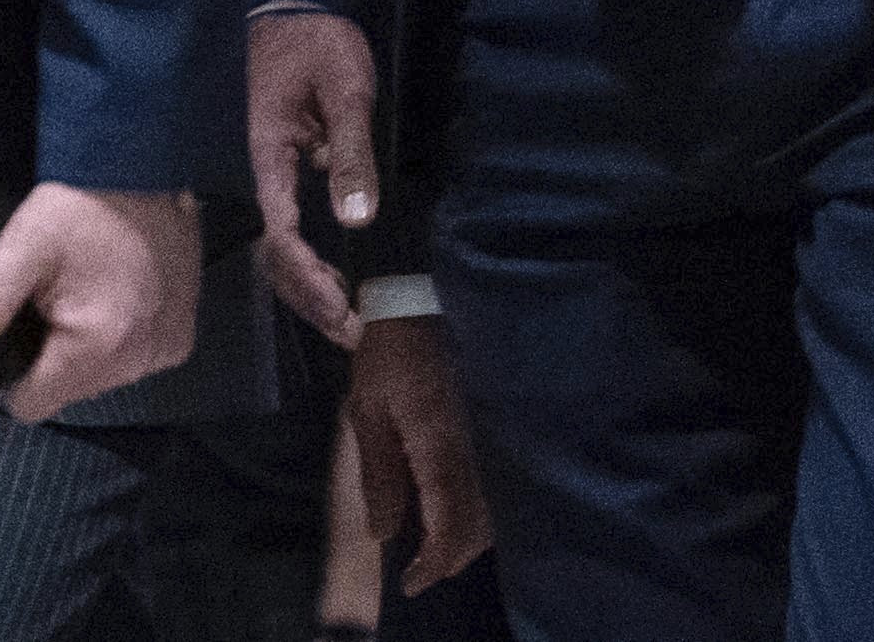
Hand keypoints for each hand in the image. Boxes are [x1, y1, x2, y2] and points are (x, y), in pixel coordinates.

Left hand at [0, 182, 198, 418]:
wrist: (147, 169)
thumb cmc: (86, 205)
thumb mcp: (26, 243)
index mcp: (96, 347)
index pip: (32, 404)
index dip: (12, 376)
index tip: (16, 331)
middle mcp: (137, 359)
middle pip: (68, 390)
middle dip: (52, 356)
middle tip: (53, 300)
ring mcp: (164, 350)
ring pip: (102, 376)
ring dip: (89, 347)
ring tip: (87, 292)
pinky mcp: (181, 338)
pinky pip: (135, 358)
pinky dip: (122, 336)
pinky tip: (117, 295)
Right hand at [250, 5, 380, 343]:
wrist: (291, 12)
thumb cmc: (318, 45)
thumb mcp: (346, 89)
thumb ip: (350, 151)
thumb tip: (356, 217)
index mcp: (264, 157)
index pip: (280, 234)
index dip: (308, 277)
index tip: (341, 308)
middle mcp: (254, 175)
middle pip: (272, 254)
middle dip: (309, 298)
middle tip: (352, 331)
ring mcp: (259, 176)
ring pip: (274, 246)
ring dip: (306, 287)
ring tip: (345, 320)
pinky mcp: (269, 172)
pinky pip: (281, 227)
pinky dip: (303, 261)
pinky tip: (331, 280)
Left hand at [346, 308, 495, 592]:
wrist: (433, 291)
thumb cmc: (392, 350)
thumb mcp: (368, 409)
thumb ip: (380, 474)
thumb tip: (387, 533)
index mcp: (442, 448)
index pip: (449, 529)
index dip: (433, 565)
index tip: (412, 582)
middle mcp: (480, 448)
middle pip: (481, 528)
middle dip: (453, 556)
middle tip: (422, 564)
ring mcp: (498, 434)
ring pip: (499, 508)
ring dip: (472, 534)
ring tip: (439, 536)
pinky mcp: (505, 421)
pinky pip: (504, 479)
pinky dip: (486, 504)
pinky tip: (461, 501)